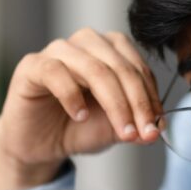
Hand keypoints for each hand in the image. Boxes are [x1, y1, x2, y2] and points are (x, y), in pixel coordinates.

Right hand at [0, 27, 161, 189]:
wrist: (39, 146)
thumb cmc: (77, 128)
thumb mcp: (114, 128)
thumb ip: (136, 124)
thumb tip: (158, 128)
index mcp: (109, 50)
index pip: (137, 66)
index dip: (150, 97)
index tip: (158, 127)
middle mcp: (85, 44)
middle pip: (119, 66)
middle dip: (136, 102)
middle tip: (143, 132)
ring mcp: (57, 51)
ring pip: (93, 67)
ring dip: (114, 102)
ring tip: (121, 130)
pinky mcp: (32, 66)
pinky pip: (55, 72)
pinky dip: (72, 95)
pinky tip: (81, 116)